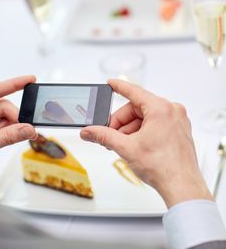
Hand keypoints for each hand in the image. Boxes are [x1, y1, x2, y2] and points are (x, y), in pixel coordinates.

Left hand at [0, 76, 36, 153]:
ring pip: (0, 115)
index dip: (15, 83)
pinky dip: (1, 130)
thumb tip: (29, 129)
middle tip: (21, 132)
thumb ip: (7, 136)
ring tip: (1, 142)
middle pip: (3, 105)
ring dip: (6, 127)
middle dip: (14, 118)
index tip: (31, 79)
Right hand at [81, 79, 212, 207]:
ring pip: (146, 118)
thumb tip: (89, 131)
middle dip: (121, 123)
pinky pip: (155, 124)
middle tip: (110, 136)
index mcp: (161, 108)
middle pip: (137, 108)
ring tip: (123, 146)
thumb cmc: (164, 168)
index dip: (119, 87)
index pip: (134, 91)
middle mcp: (172, 111)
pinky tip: (136, 146)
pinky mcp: (178, 130)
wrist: (182, 187)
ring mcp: (177, 121)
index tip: (110, 83)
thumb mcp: (127, 148)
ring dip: (131, 130)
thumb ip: (104, 136)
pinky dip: (142, 132)